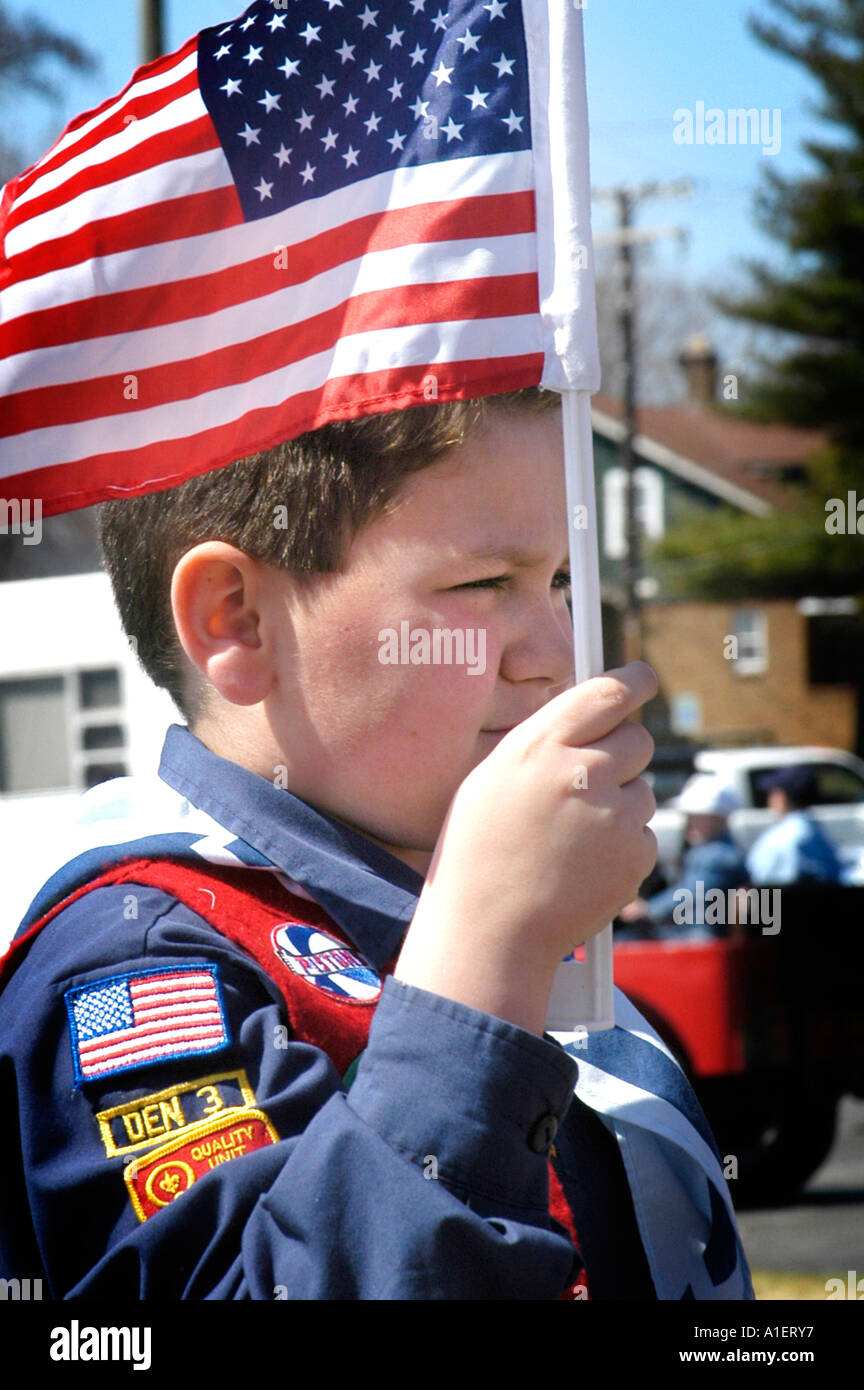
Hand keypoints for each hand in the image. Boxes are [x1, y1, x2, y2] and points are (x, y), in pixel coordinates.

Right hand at [395, 662, 657, 1032]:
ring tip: (572, 837)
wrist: (488, 932)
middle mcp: (582, 772)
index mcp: (540, 746)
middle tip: (592, 778)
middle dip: (622, 752)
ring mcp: (614, 816)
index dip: (634, 682)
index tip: (644, 678)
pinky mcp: (635, 855)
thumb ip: (543, 742)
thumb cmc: (478, 851)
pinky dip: (621, 845)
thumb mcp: (491, 778)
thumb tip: (591, 716)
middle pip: (636, 739)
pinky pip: (642, 833)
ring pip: (642, 789)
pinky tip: (582, 864)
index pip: (607, 693)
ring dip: (619, 803)